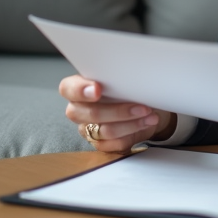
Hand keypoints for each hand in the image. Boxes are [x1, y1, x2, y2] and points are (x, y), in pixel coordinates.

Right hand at [59, 74, 177, 152]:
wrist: (145, 104)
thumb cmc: (129, 85)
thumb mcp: (123, 76)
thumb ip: (116, 76)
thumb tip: (128, 74)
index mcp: (78, 87)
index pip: (67, 89)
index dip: (80, 90)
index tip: (98, 89)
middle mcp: (79, 109)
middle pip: (90, 113)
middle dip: (118, 111)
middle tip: (141, 105)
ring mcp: (88, 128)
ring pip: (106, 131)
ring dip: (131, 123)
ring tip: (149, 114)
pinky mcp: (101, 143)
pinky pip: (115, 143)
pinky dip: (134, 133)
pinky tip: (146, 123)